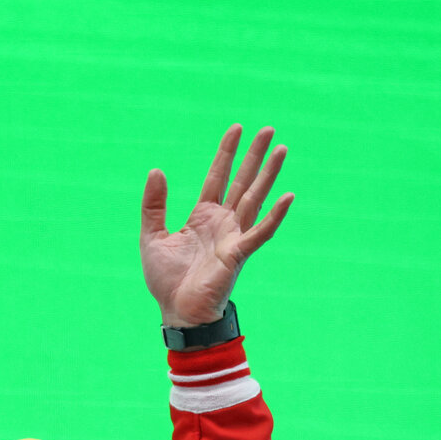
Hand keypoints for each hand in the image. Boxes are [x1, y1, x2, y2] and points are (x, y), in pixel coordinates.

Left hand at [139, 124, 293, 327]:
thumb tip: (157, 170)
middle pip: (242, 181)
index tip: (236, 129)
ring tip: (282, 149)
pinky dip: (274, 215)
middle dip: (254, 156)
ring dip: (269, 175)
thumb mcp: (152, 235)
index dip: (226, 153)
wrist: (176, 311)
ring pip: (254, 198)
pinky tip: (288, 196)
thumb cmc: (167, 280)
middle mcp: (222, 222)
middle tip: (268, 129)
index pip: (217, 177)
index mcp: (202, 216)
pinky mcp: (238, 254)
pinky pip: (260, 232)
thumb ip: (154, 205)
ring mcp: (233, 236)